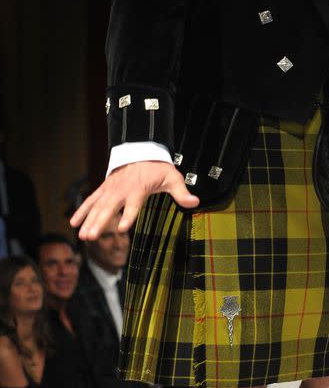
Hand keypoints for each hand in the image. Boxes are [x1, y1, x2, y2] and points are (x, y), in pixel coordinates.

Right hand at [70, 161, 198, 239]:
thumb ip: (181, 192)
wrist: (142, 150)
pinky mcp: (105, 188)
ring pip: (97, 206)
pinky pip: (91, 200)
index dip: (128, 216)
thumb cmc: (158, 167)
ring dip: (89, 220)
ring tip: (82, 236)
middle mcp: (122, 189)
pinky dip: (82, 210)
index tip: (121, 228)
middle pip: (110, 208)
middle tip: (91, 237)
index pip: (133, 204)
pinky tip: (74, 224)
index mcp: (138, 188)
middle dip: (100, 222)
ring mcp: (111, 189)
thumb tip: (195, 202)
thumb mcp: (172, 177)